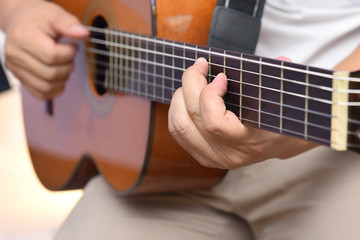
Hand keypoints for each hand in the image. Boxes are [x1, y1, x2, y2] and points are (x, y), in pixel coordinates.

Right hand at [3, 0, 87, 98]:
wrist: (22, 22)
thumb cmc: (39, 18)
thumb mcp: (55, 14)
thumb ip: (69, 23)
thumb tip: (83, 34)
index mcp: (23, 37)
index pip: (52, 56)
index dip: (69, 53)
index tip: (73, 46)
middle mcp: (15, 55)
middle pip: (50, 74)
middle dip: (67, 67)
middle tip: (70, 57)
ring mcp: (15, 69)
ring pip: (46, 87)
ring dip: (63, 79)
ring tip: (65, 66)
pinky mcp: (20, 78)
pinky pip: (40, 93)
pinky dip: (54, 90)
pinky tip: (60, 78)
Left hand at [168, 57, 316, 168]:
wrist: (282, 142)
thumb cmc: (282, 116)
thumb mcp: (287, 98)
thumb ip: (283, 80)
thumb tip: (280, 62)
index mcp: (251, 142)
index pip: (214, 123)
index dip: (209, 95)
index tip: (221, 76)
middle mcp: (230, 154)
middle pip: (192, 119)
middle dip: (190, 84)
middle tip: (200, 66)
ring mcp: (215, 158)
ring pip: (180, 126)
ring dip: (180, 97)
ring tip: (192, 79)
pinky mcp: (204, 156)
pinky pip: (178, 132)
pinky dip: (176, 110)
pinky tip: (186, 96)